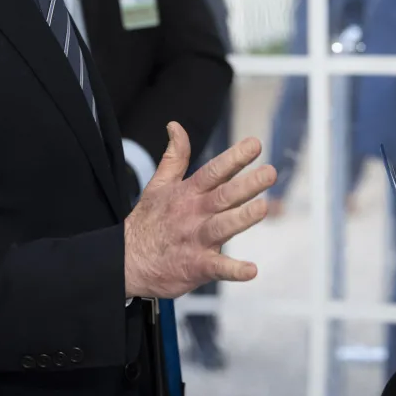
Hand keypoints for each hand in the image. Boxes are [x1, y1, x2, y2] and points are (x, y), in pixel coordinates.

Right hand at [124, 123, 275, 298]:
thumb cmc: (148, 222)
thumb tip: (175, 126)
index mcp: (187, 193)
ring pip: (222, 227)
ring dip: (242, 218)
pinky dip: (233, 270)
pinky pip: (217, 268)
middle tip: (270, 173)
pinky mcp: (196, 266)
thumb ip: (174, 156)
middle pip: (223, 196)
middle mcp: (194, 214)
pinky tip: (251, 270)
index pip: (213, 171)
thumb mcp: (157, 184)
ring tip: (262, 208)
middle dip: (247, 184)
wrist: (125, 262)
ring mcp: (195, 240)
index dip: (234, 157)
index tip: (255, 144)